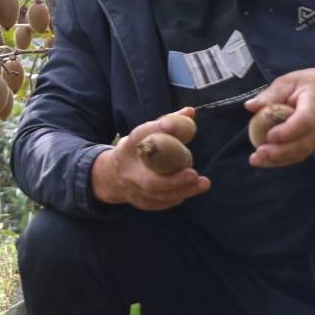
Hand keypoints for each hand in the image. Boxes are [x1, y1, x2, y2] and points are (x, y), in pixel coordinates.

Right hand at [92, 108, 210, 210]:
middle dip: (173, 180)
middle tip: (193, 173)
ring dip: (182, 190)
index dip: (154, 130)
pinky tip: (190, 190)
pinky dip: (176, 197)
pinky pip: (160, 203)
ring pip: (158, 195)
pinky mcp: (140, 202)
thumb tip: (190, 112)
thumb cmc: (136, 152)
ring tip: (203, 183)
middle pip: (149, 180)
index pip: (138, 136)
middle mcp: (128, 170)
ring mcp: (133, 189)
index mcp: (128, 147)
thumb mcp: (144, 135)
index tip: (171, 126)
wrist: (111, 177)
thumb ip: (167, 123)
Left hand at [247, 63, 314, 167]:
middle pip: (305, 141)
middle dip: (281, 151)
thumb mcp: (289, 81)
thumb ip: (271, 94)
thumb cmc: (309, 84)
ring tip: (257, 159)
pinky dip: (283, 160)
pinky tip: (265, 160)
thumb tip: (249, 106)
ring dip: (279, 159)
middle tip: (259, 153)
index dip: (289, 130)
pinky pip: (301, 154)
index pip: (306, 119)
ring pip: (303, 152)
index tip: (270, 136)